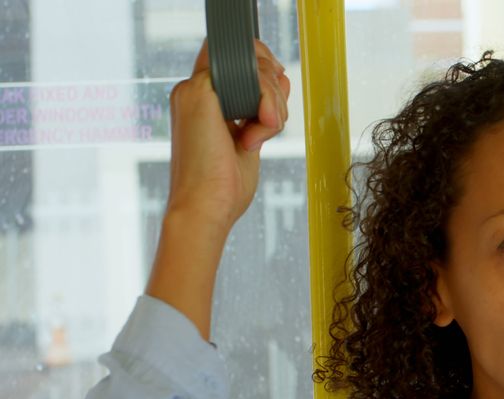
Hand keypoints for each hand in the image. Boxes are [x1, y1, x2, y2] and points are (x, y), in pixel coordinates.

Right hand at [165, 37, 290, 232]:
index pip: (237, 62)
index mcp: (203, 101)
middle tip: (272, 121)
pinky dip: (268, 105)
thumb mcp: (250, 138)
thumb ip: (262, 108)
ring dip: (275, 102)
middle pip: (250, 57)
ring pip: (255, 66)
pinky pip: (253, 77)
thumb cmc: (224, 186)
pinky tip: (255, 136)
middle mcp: (194, 90)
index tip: (275, 104)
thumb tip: (281, 78)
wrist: (204, 209)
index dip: (264, 70)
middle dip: (276, 86)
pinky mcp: (200, 92)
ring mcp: (194, 89)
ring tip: (261, 135)